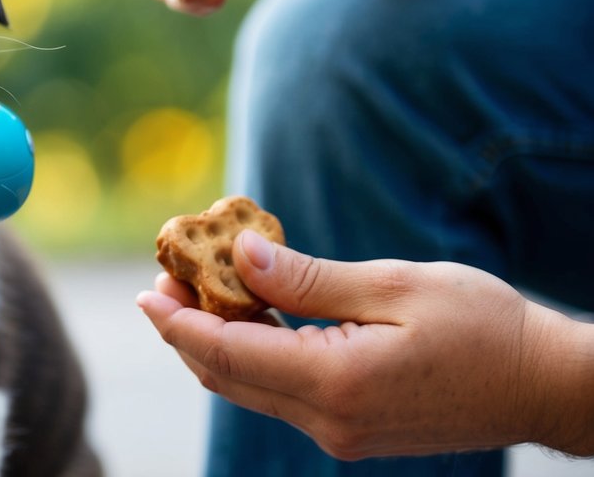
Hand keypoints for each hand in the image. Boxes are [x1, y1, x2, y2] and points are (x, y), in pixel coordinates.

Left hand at [137, 231, 593, 459]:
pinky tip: (248, 314)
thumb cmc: (480, 325)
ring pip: (250, 386)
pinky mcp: (351, 428)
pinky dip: (252, 353)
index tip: (146, 290)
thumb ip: (307, 279)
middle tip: (164, 277)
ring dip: (216, 341)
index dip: (177, 323)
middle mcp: (327, 421)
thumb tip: (241, 256)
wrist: (541, 384)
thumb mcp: (391, 285)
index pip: (226, 355)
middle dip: (185, 329)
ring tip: (196, 287)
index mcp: (334, 383)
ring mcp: (339, 432)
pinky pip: (280, 391)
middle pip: (227, 375)